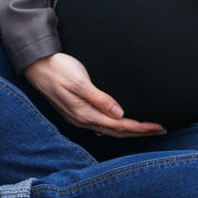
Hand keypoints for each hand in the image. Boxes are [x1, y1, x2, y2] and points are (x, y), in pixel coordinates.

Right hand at [24, 52, 166, 136]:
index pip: (119, 125)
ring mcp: (79, 118)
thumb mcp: (79, 81)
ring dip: (130, 131)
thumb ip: (99, 98)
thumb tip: (119, 113)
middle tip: (161, 130)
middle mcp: (83, 120)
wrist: (35, 65)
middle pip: (117, 132)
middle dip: (140, 132)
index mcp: (85, 113)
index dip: (140, 127)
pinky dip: (117, 128)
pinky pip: (102, 126)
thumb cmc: (57, 68)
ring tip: (148, 130)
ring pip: (110, 131)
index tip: (158, 126)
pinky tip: (122, 127)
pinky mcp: (77, 112)